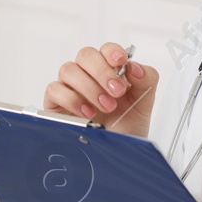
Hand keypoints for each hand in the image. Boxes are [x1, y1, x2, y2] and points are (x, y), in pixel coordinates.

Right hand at [44, 41, 158, 135]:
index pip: (106, 49)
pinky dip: (72, 99)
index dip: (112, 52)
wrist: (117, 152)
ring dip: (89, 87)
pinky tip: (87, 112)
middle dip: (102, 72)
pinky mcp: (56, 102)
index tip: (121, 62)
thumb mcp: (144, 102)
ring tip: (106, 106)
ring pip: (68, 69)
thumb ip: (146, 79)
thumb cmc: (127, 125)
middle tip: (116, 91)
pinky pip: (54, 89)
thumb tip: (134, 67)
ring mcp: (70, 86)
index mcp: (109, 69)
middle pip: (85, 55)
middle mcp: (88, 74)